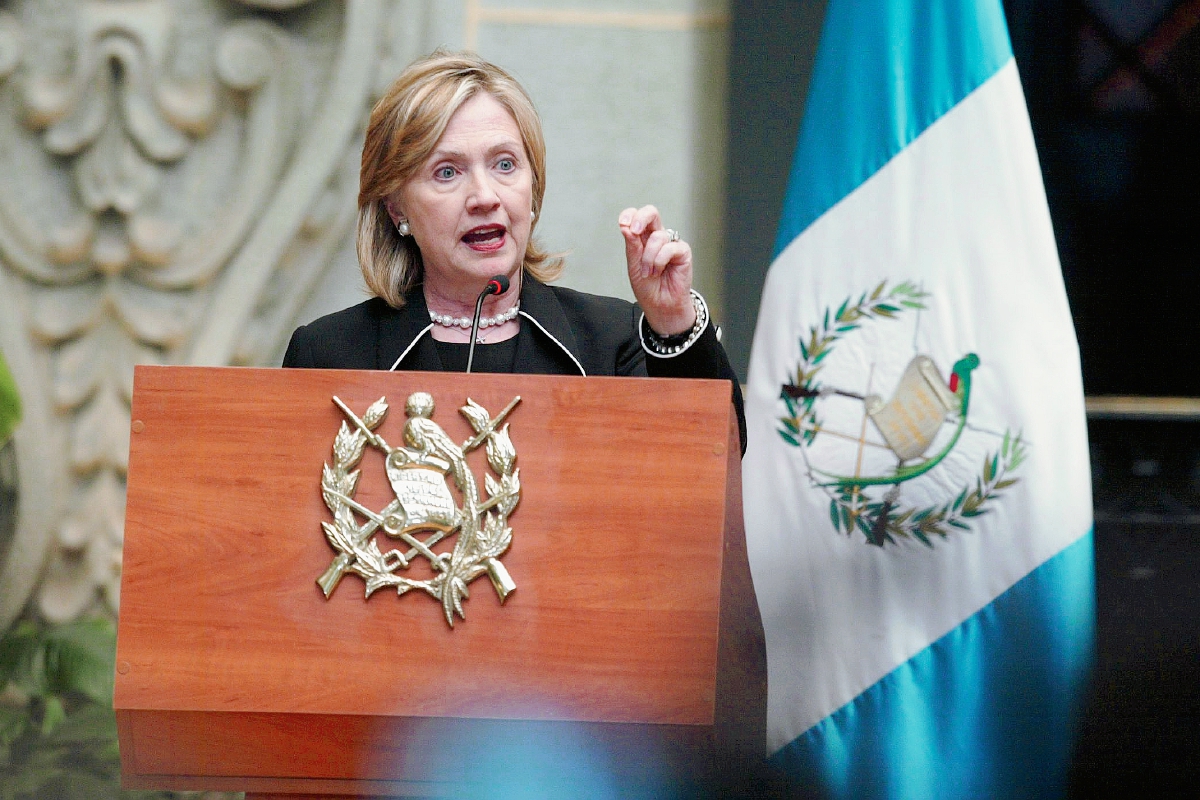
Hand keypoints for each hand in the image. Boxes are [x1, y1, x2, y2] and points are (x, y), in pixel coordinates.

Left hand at [618, 205, 696, 334]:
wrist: (660, 305)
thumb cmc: (647, 287)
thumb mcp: (633, 264)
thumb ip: (632, 245)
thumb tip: (626, 226)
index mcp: (642, 238)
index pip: (636, 217)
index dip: (629, 215)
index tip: (623, 224)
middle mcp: (657, 238)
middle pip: (652, 213)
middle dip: (642, 218)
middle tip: (635, 231)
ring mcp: (671, 244)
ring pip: (658, 237)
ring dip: (648, 257)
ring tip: (648, 272)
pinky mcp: (683, 252)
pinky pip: (669, 248)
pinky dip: (660, 261)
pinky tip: (659, 271)